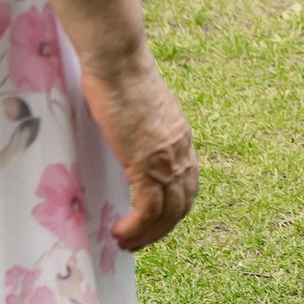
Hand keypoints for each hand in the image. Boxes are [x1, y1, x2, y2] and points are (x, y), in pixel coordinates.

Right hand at [81, 53, 199, 250]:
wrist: (117, 58)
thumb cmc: (118, 73)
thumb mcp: (137, 107)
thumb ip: (138, 127)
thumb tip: (123, 136)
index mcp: (180, 138)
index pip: (186, 185)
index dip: (172, 209)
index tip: (154, 223)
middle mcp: (180, 151)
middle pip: (181, 205)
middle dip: (161, 230)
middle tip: (137, 242)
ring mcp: (166, 158)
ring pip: (166, 214)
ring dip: (147, 236)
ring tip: (125, 244)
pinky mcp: (146, 162)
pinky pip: (147, 210)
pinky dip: (136, 228)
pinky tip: (120, 232)